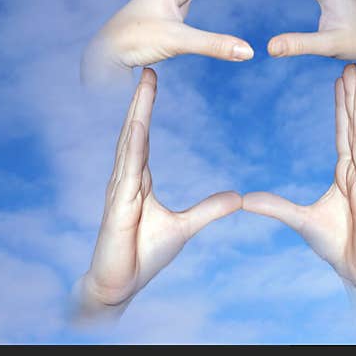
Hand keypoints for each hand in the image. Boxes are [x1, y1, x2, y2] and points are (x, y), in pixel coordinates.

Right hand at [72, 68, 241, 323]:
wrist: (118, 285)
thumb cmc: (143, 255)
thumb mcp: (185, 228)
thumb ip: (209, 210)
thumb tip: (238, 196)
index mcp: (138, 180)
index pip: (144, 136)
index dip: (146, 108)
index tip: (152, 81)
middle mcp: (126, 180)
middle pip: (133, 131)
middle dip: (139, 101)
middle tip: (146, 70)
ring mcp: (119, 191)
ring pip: (129, 143)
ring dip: (135, 114)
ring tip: (142, 87)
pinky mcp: (118, 206)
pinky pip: (127, 170)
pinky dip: (132, 146)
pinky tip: (137, 127)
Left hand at [243, 64, 355, 330]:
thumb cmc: (337, 245)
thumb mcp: (299, 221)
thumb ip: (275, 207)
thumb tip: (245, 199)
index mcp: (345, 173)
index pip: (342, 132)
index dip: (340, 106)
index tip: (340, 79)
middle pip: (354, 126)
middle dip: (353, 96)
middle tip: (354, 66)